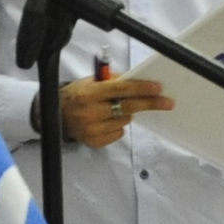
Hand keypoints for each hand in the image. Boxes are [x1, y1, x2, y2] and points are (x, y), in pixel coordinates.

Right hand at [56, 73, 172, 147]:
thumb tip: (138, 81)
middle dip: (149, 103)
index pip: (121, 89)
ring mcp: (93, 129)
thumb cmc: (77, 95)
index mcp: (89, 93)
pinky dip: (118, 126)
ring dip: (126, 113)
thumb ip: (112, 81)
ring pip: (125, 120)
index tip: (158, 88)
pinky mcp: (95, 142)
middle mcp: (91, 112)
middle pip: (128, 107)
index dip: (141, 88)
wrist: (56, 115)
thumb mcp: (90, 82)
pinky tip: (107, 120)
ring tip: (113, 108)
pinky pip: (119, 133)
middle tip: (167, 102)